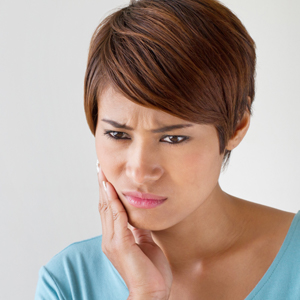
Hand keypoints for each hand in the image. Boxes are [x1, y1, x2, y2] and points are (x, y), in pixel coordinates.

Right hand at [97, 164, 172, 299]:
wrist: (151, 292)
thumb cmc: (150, 270)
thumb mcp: (145, 243)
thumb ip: (139, 228)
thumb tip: (139, 214)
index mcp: (115, 238)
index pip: (108, 210)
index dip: (106, 192)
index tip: (105, 176)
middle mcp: (110, 238)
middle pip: (104, 206)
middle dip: (102, 185)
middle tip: (100, 167)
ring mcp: (113, 241)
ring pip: (107, 209)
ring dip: (105, 189)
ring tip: (102, 172)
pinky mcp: (121, 244)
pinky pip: (117, 218)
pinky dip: (114, 202)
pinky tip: (111, 189)